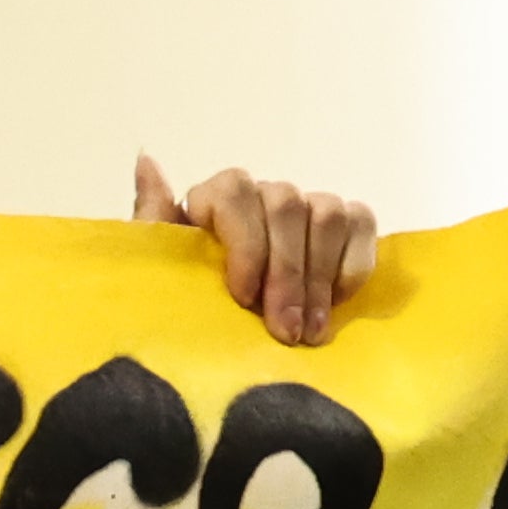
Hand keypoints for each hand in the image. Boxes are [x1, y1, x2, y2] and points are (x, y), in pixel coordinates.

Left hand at [135, 154, 378, 349]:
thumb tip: (147, 161)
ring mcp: (307, 208)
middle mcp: (264, 196)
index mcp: (215, 201)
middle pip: (286, 204)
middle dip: (287, 272)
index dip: (245, 242)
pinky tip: (337, 305)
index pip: (234, 191)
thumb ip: (153, 224)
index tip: (243, 298)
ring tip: (309, 333)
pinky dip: (353, 263)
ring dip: (319, 277)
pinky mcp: (346, 227)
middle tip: (285, 332)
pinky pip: (361, 223)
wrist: (228, 347)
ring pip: (326, 213)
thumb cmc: (191, 312)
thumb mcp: (161, 278)